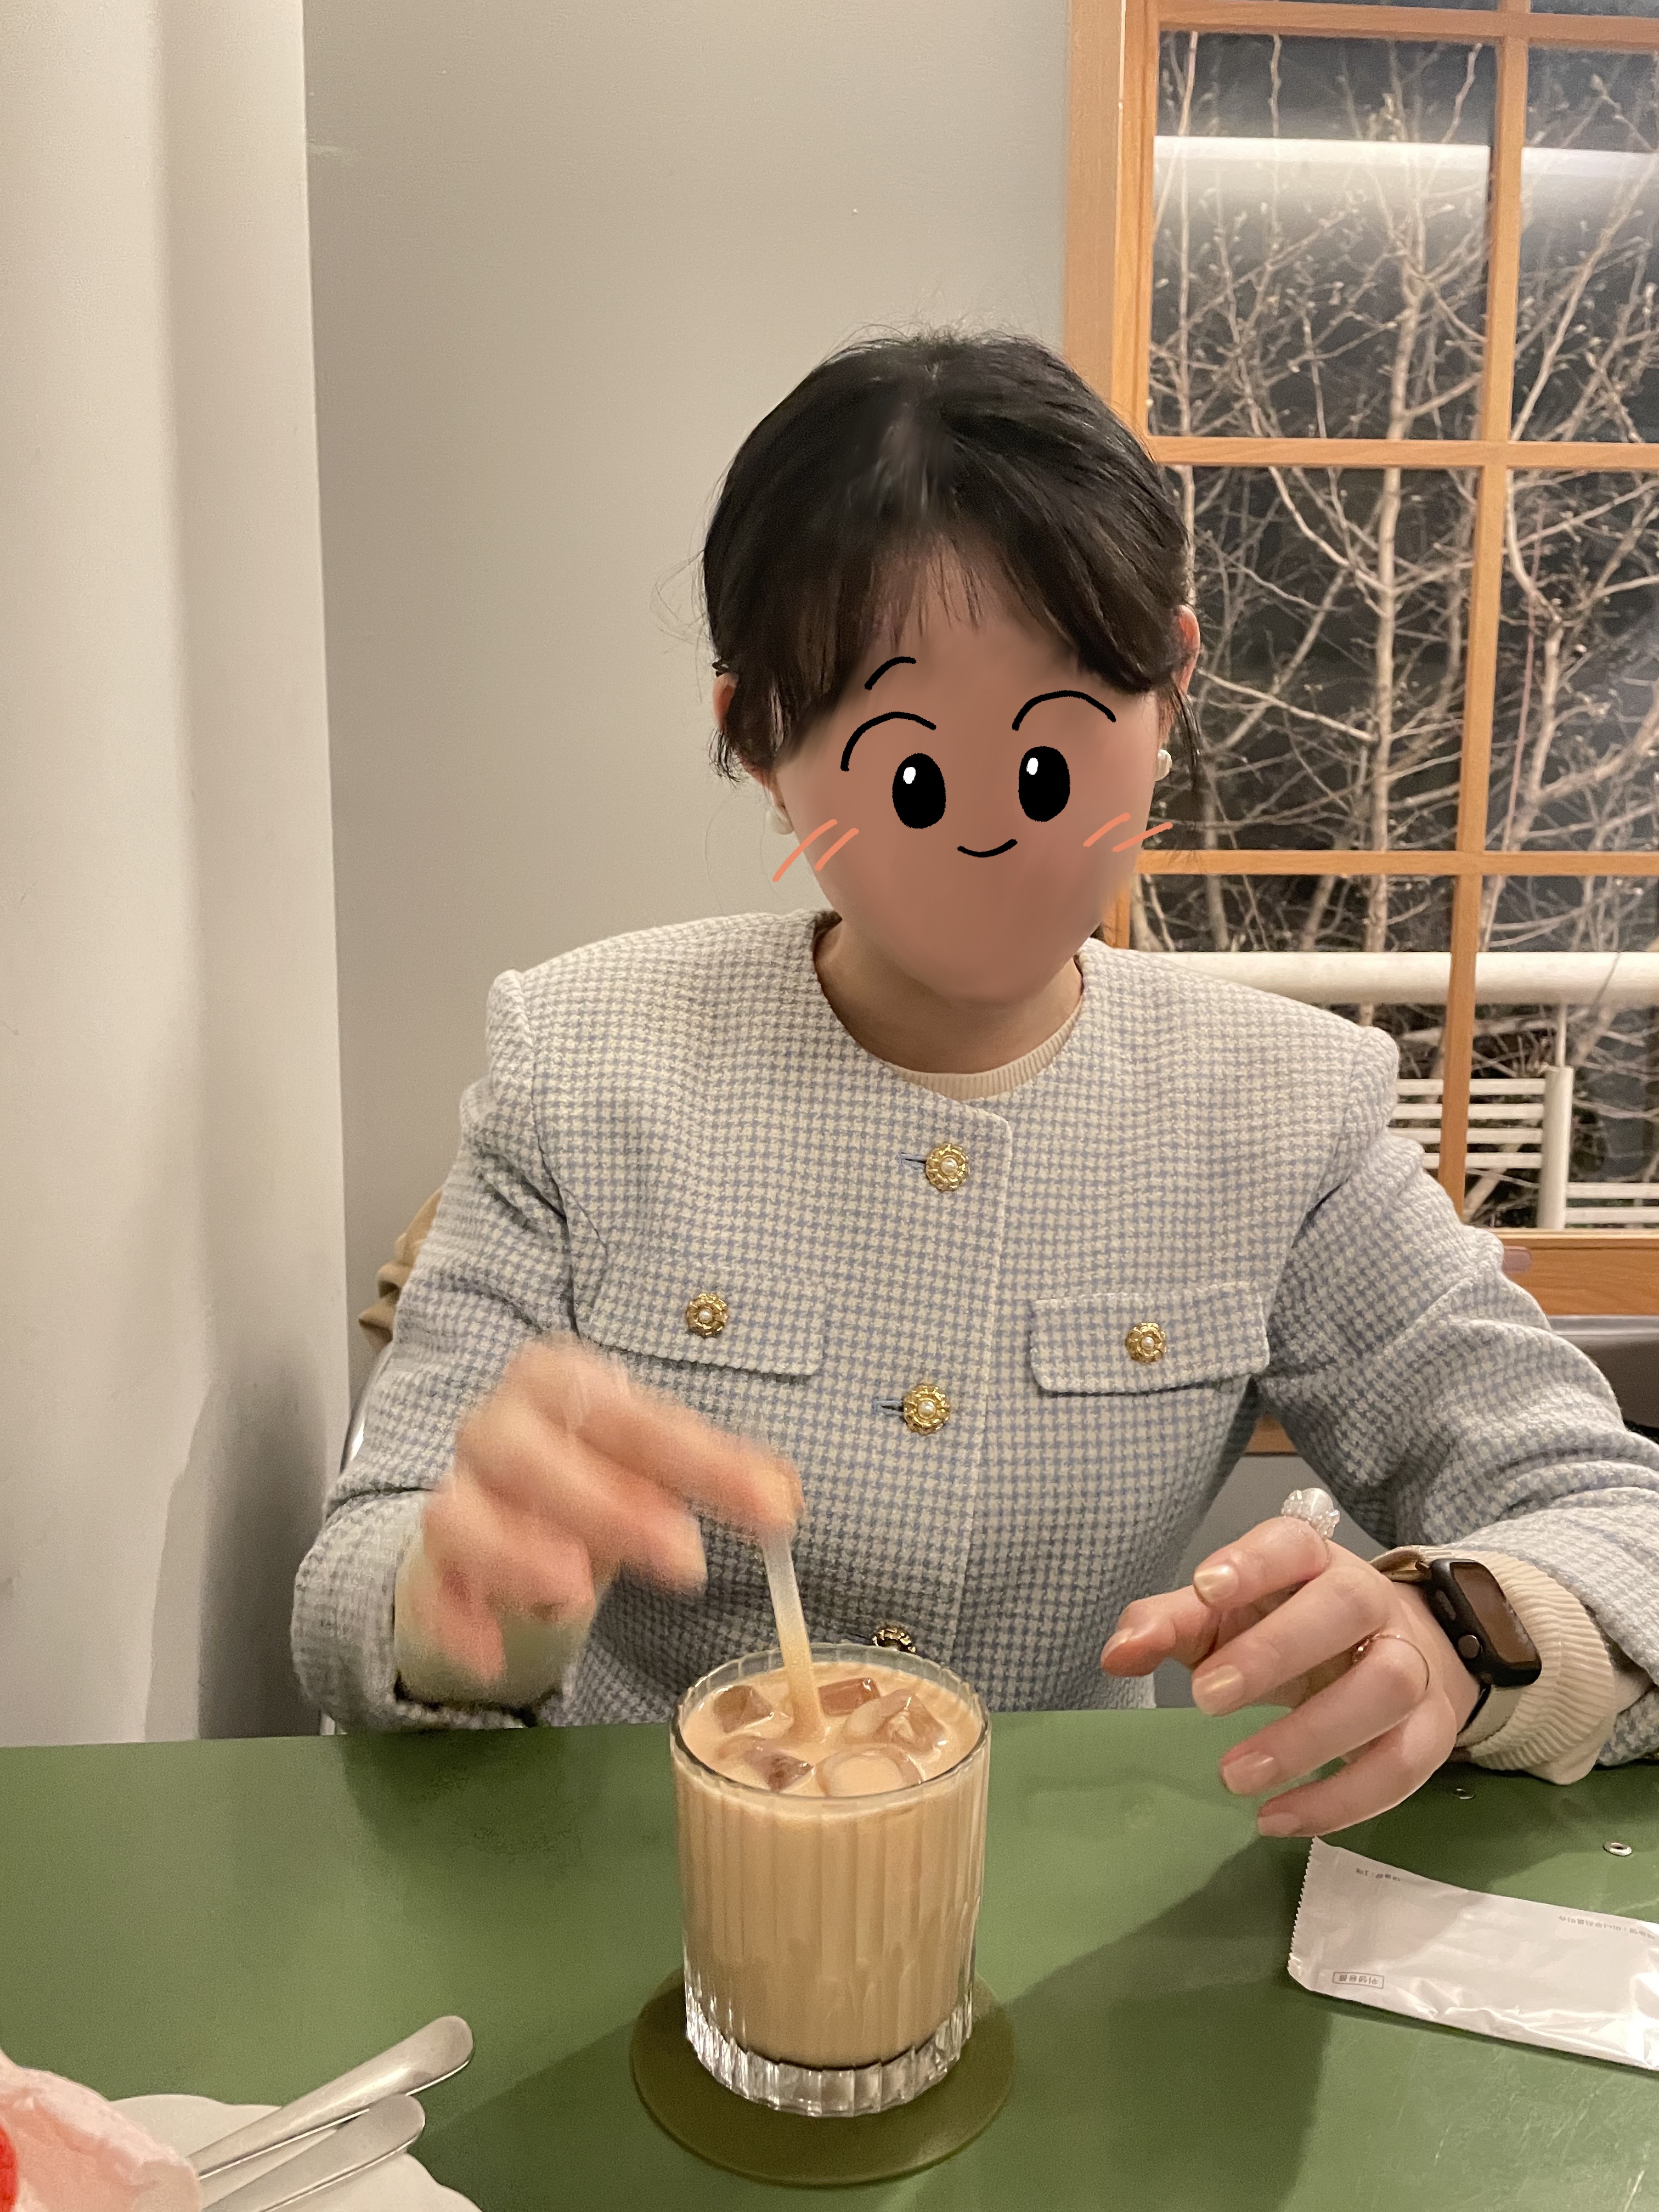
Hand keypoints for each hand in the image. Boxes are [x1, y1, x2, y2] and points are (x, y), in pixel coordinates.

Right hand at [415, 1337, 801, 1682]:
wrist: (505, 1495)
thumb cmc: (594, 1463)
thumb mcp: (659, 1456)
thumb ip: (720, 1471)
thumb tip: (785, 1498)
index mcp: (559, 1380)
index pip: (627, 1414)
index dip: (699, 1461)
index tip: (771, 1512)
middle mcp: (497, 1426)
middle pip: (526, 1452)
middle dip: (604, 1505)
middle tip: (684, 1560)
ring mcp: (459, 1491)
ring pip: (461, 1513)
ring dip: (515, 1553)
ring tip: (575, 1594)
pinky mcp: (435, 1562)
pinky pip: (432, 1588)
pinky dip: (458, 1621)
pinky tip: (494, 1655)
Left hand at [1100, 1515, 1480, 1836]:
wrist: (1398, 1649)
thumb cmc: (1291, 1623)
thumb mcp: (1227, 1614)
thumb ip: (1170, 1624)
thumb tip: (1116, 1655)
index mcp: (1314, 1562)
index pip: (1293, 1544)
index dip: (1254, 1561)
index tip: (1205, 1587)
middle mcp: (1372, 1602)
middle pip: (1345, 1608)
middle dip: (1276, 1651)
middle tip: (1205, 1698)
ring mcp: (1412, 1663)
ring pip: (1385, 1688)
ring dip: (1309, 1737)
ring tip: (1234, 1775)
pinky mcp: (1431, 1729)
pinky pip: (1403, 1766)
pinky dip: (1342, 1800)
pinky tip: (1277, 1818)